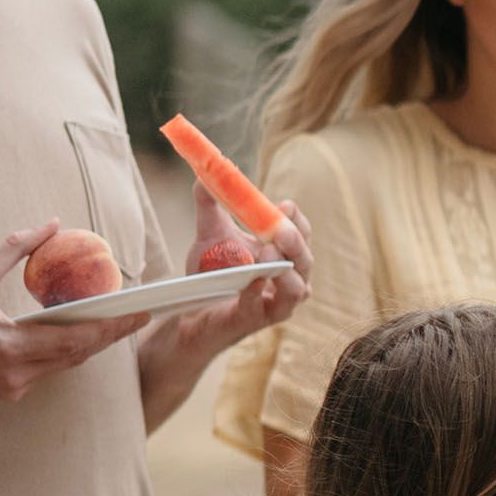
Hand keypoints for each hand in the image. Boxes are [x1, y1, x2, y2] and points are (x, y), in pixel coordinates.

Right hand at [0, 221, 148, 399]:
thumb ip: (15, 248)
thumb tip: (52, 224)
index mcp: (6, 346)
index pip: (73, 340)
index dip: (109, 328)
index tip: (137, 314)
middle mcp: (14, 373)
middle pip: (77, 354)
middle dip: (110, 334)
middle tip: (140, 316)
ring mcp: (12, 386)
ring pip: (66, 365)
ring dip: (91, 343)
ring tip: (119, 322)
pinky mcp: (9, 390)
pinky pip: (49, 369)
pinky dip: (66, 351)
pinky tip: (84, 334)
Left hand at [158, 191, 313, 362]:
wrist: (189, 312)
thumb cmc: (210, 274)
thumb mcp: (210, 234)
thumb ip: (210, 205)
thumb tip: (205, 174)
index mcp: (284, 255)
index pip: (302, 234)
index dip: (297, 220)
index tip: (285, 205)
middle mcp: (291, 279)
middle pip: (305, 259)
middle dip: (296, 242)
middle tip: (280, 228)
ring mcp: (278, 303)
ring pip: (297, 288)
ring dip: (285, 270)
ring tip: (268, 253)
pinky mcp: (259, 321)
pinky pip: (268, 308)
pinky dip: (259, 293)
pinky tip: (249, 281)